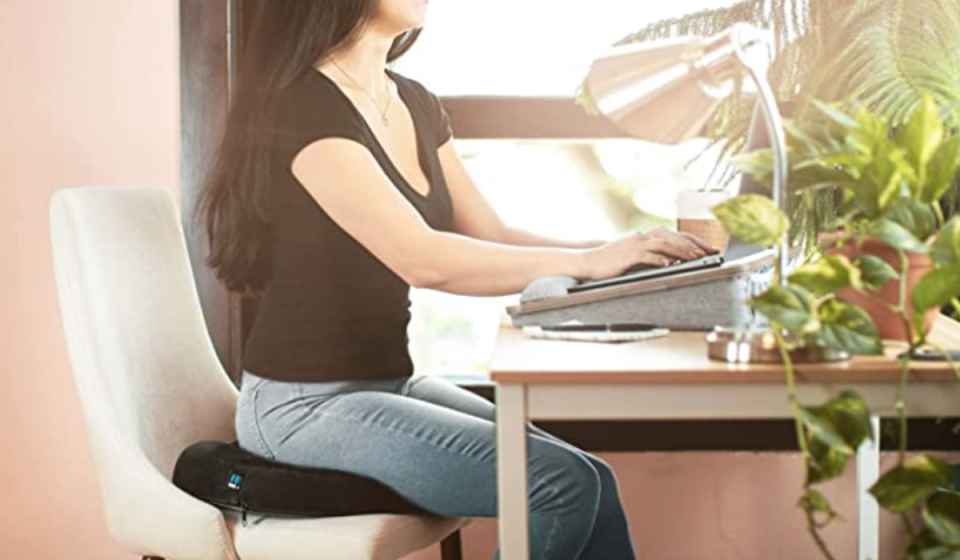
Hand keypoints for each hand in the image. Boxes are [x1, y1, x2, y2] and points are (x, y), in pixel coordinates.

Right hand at [582, 227, 718, 280]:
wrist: (589, 261)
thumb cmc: (610, 262)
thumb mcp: (633, 257)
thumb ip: (650, 256)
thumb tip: (670, 262)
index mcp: (645, 236)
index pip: (675, 235)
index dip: (693, 241)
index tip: (707, 249)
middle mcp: (643, 236)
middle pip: (674, 237)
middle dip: (694, 245)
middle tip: (709, 253)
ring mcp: (636, 244)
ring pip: (665, 244)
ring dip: (682, 251)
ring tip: (696, 258)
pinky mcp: (629, 254)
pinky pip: (649, 255)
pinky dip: (661, 259)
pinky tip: (671, 265)